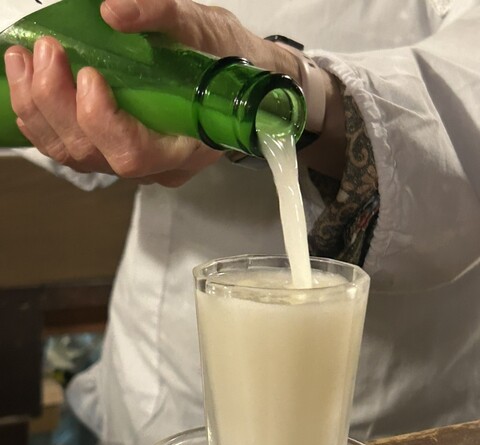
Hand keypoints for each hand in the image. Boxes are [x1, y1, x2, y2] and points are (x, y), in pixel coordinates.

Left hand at [4, 0, 302, 185]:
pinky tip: (25, 80)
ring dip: (36, 109)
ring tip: (21, 59)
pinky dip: (37, 116)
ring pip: (70, 154)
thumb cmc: (226, 63)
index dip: (103, 120)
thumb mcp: (204, 31)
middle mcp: (153, 166)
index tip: (88, 73)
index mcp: (183, 147)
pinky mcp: (109, 149)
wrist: (236, 85)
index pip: (133, 154)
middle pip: (91, 154)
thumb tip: (112, 9)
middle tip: (46, 51)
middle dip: (56, 103)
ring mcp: (128, 161)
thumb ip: (164, 17)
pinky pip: (65, 146)